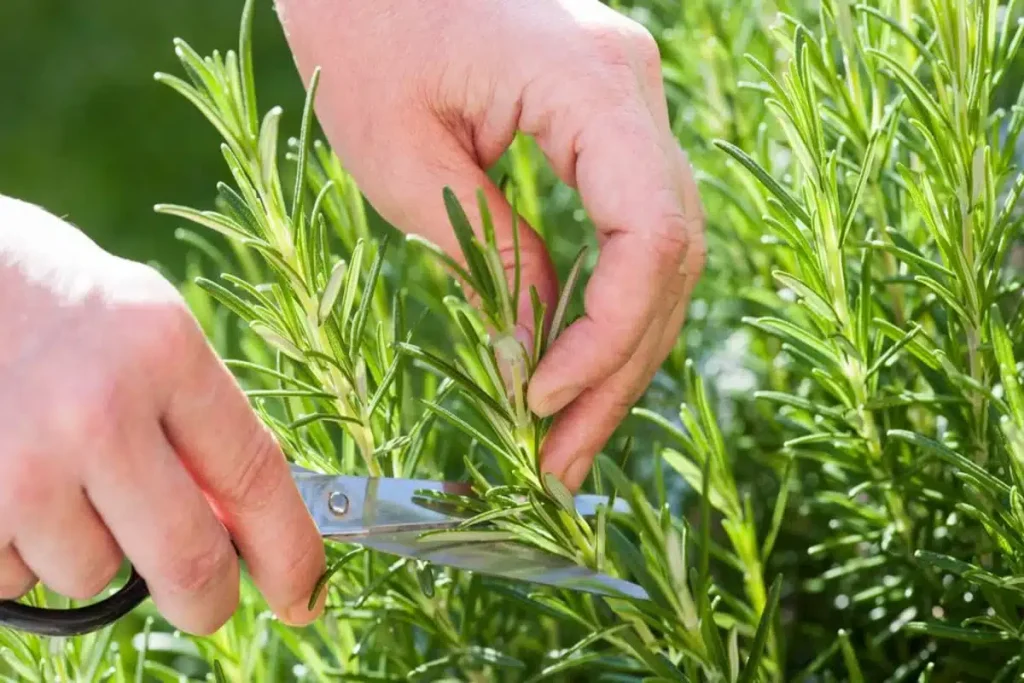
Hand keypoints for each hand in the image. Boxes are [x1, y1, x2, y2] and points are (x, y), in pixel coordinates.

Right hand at [0, 197, 324, 633]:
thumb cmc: (65, 309)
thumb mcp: (150, 334)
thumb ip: (197, 423)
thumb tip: (240, 527)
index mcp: (164, 352)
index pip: (254, 476)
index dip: (290, 551)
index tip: (306, 595)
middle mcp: (98, 410)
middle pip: (188, 559)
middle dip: (209, 599)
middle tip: (209, 601)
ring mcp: (21, 463)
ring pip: (93, 575)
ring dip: (95, 550)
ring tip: (66, 477)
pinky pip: (18, 577)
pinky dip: (27, 551)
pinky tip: (15, 485)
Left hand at [277, 0, 705, 489]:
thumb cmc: (359, 27)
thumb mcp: (403, 159)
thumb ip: (487, 254)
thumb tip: (534, 352)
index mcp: (592, 84)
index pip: (651, 236)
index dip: (608, 336)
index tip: (538, 398)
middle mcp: (635, 87)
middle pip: (670, 257)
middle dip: (617, 369)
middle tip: (561, 462)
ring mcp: (630, 100)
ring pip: (661, 252)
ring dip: (617, 349)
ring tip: (564, 437)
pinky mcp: (607, 120)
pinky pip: (631, 227)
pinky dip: (606, 302)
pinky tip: (571, 362)